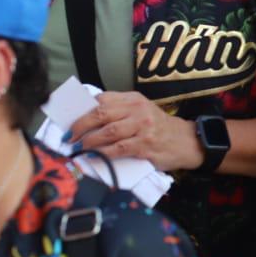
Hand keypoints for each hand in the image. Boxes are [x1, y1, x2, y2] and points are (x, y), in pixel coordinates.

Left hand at [70, 91, 203, 172]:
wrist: (186, 141)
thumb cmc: (158, 128)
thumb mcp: (141, 111)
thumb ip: (119, 111)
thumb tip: (85, 119)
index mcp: (133, 99)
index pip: (102, 100)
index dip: (82, 110)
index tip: (70, 121)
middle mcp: (138, 110)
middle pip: (101, 114)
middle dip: (80, 126)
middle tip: (69, 136)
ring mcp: (142, 127)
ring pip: (108, 132)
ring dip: (89, 141)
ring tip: (79, 147)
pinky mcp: (145, 145)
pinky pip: (118, 149)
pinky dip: (102, 154)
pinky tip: (93, 157)